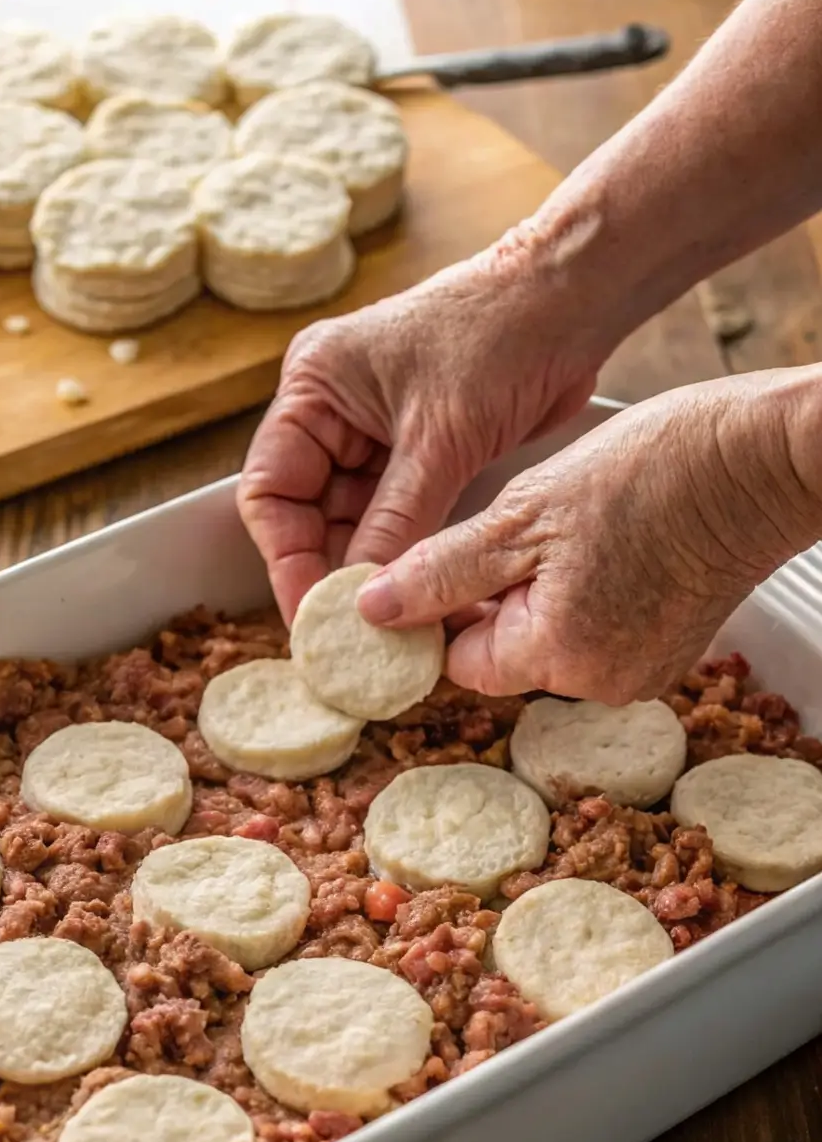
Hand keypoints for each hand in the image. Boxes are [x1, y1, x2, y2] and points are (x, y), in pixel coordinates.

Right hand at [238, 232, 607, 623]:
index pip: (271, 489)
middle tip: (349, 634)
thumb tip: (364, 598)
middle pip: (307, 513)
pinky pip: (395, 519)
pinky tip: (415, 596)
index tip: (311, 613)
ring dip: (368, 571)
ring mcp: (375, 434)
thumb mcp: (440, 440)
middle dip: (328, 572)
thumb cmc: (499, 335)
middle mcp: (334, 412)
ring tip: (386, 627)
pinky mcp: (419, 453)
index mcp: (314, 387)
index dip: (286, 557)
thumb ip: (395, 521)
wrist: (572, 299)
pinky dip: (402, 555)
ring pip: (352, 522)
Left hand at [357, 371, 821, 702]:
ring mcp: (643, 671)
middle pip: (507, 654)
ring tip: (575, 527)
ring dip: (543, 591)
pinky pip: (600, 632)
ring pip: (553, 641)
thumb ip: (442, 570)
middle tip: (525, 526)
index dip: (445, 609)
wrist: (769, 457)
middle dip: (499, 595)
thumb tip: (373, 610)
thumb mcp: (524, 513)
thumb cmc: (654, 470)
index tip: (449, 559)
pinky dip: (589, 595)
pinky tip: (609, 542)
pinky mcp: (671, 650)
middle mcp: (602, 684)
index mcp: (558, 655)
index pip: (459, 659)